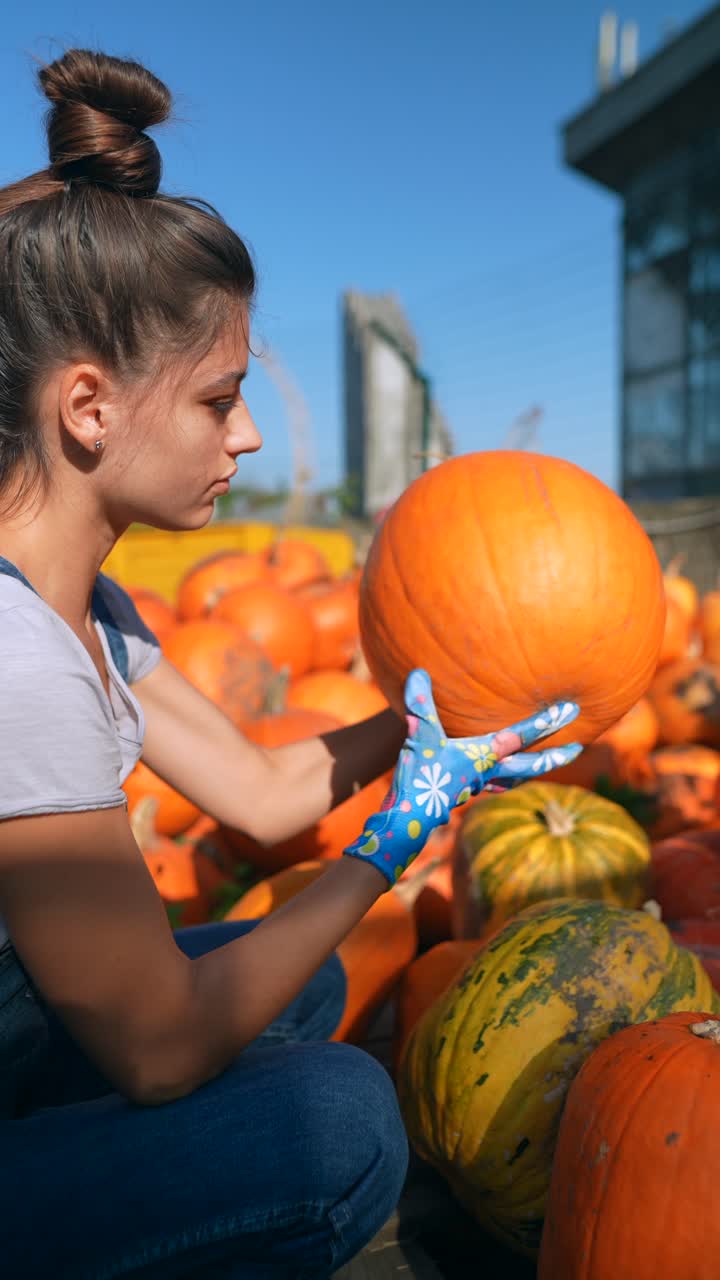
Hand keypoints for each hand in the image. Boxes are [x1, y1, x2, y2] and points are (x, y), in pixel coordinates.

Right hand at [343, 668, 581, 885]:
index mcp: (485, 755)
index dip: (546, 721)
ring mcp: (480, 784)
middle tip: (580, 747)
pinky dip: (509, 777)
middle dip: (557, 756)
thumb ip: (421, 704)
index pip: (522, 735)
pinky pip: (497, 783)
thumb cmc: (419, 775)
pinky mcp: (467, 790)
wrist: (408, 816)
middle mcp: (489, 771)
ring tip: (551, 761)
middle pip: (532, 764)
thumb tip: (417, 672)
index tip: (571, 710)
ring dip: (536, 768)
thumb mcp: (420, 735)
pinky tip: (506, 775)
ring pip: (517, 776)